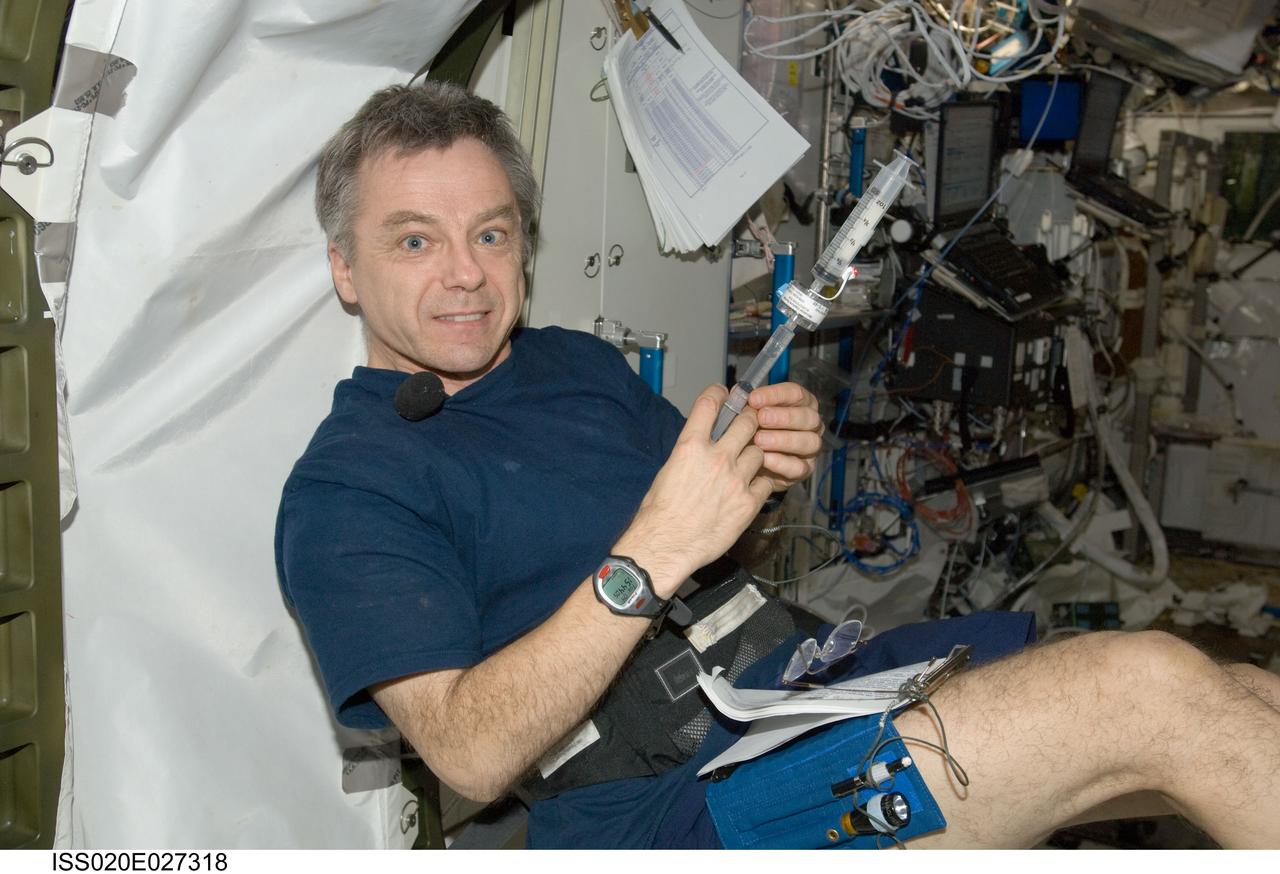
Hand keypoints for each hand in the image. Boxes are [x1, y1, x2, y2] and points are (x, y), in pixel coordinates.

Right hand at [616, 384, 774, 595]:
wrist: (667, 544)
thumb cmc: (660, 512)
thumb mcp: (669, 470)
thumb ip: (690, 451)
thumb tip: (702, 442)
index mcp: (691, 446)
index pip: (710, 404)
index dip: (720, 393)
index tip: (725, 393)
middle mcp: (716, 457)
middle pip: (747, 422)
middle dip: (749, 421)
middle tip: (748, 425)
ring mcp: (736, 479)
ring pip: (760, 451)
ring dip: (756, 454)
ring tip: (747, 464)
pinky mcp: (748, 502)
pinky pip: (766, 481)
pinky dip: (761, 482)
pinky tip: (751, 488)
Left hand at [746, 382, 823, 492]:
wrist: (747, 464)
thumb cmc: (750, 432)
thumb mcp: (747, 415)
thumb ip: (746, 403)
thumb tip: (737, 394)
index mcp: (800, 404)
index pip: (795, 393)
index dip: (775, 394)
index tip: (753, 399)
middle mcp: (810, 424)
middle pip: (808, 416)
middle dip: (784, 417)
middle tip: (761, 418)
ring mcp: (810, 447)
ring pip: (809, 441)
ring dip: (783, 440)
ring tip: (759, 440)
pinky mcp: (805, 469)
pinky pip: (799, 467)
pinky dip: (781, 462)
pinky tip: (763, 458)